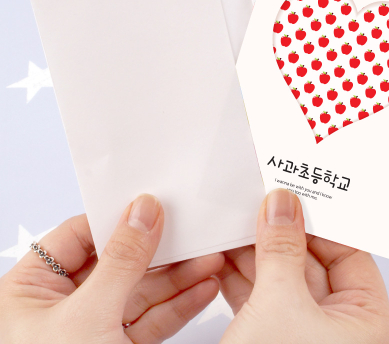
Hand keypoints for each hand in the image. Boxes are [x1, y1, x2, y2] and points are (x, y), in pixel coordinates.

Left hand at [0, 194, 223, 343]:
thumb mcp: (86, 318)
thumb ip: (120, 260)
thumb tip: (144, 211)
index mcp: (32, 289)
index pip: (79, 234)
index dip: (117, 217)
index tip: (154, 204)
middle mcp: (61, 306)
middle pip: (117, 261)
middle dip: (161, 251)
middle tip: (193, 232)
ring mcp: (92, 328)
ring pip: (140, 290)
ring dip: (178, 277)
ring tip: (209, 258)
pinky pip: (151, 319)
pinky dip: (179, 305)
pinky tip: (203, 288)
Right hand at [217, 189, 388, 343]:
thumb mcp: (282, 306)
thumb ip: (281, 249)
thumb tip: (282, 206)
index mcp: (365, 323)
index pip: (348, 251)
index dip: (320, 220)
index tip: (294, 197)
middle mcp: (340, 330)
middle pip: (312, 262)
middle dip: (281, 233)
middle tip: (260, 205)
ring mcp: (304, 335)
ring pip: (282, 280)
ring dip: (257, 254)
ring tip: (238, 225)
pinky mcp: (274, 341)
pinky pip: (262, 299)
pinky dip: (242, 279)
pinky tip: (226, 259)